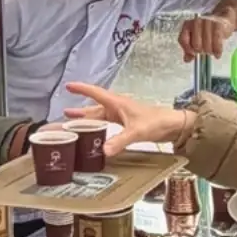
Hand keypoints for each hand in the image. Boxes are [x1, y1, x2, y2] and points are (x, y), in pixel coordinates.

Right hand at [65, 84, 191, 155]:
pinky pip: (107, 123)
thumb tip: (104, 150)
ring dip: (87, 119)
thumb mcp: (136, 131)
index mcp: (117, 103)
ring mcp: (121, 115)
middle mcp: (117, 107)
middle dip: (79, 110)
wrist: (173, 125)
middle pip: (94, 107)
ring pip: (99, 116)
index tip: (68, 85)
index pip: (96, 93)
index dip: (82, 89)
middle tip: (64, 113)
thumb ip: (120, 141)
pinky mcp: (126, 123)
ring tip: (72, 121)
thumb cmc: (156, 122)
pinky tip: (93, 133)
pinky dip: (98, 126)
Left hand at [179, 14, 234, 61]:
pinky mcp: (218, 25)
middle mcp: (196, 22)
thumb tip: (187, 60)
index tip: (193, 54)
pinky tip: (217, 55)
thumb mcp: (196, 39)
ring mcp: (207, 22)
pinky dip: (217, 50)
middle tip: (204, 51)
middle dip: (201, 51)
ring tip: (211, 51)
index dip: (187, 49)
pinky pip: (217, 42)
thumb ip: (189, 49)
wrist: (222, 20)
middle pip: (196, 44)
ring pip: (206, 45)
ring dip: (209, 52)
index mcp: (187, 25)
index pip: (183, 39)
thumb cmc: (207, 31)